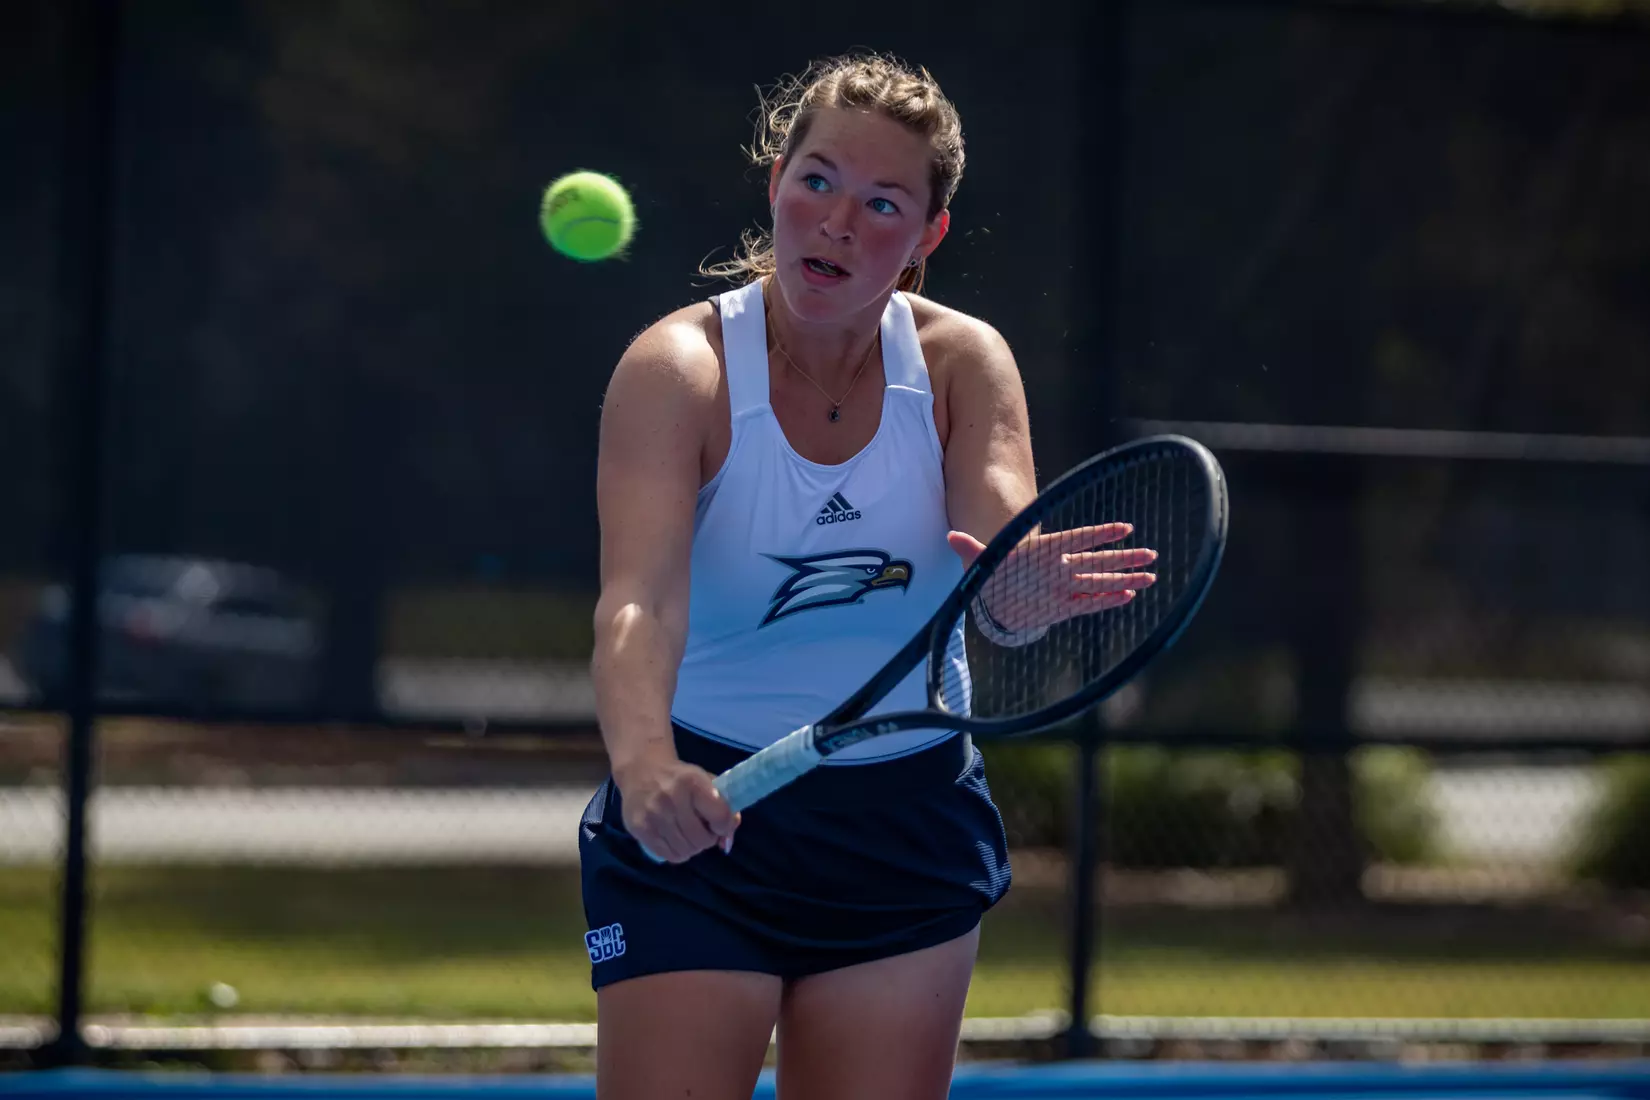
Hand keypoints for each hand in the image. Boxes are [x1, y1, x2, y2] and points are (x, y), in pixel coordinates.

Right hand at [613, 749, 739, 862]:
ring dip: (692, 847)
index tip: (719, 824)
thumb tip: (726, 841)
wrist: (641, 770)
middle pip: (702, 839)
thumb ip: (724, 808)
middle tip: (702, 830)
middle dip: (707, 839)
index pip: (720, 816)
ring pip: (686, 851)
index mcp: (693, 782)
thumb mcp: (706, 782)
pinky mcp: (640, 829)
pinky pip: (669, 856)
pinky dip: (677, 852)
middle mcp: (672, 798)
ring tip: (687, 834)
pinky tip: (675, 839)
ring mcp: (654, 815)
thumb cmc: (680, 779)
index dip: (724, 826)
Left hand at [948, 523, 1156, 632]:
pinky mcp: (1064, 606)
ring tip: (1151, 576)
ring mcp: (1065, 586)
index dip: (1099, 533)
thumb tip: (952, 537)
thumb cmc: (994, 572)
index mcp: (1045, 551)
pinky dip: (1107, 601)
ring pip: (1099, 581)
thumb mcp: (982, 561)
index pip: (1076, 539)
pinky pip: (1090, 603)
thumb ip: (972, 549)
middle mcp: (1060, 568)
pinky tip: (1129, 596)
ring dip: (1124, 579)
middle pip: (1097, 561)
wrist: (995, 595)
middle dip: (1123, 558)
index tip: (1124, 528)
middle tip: (1150, 553)